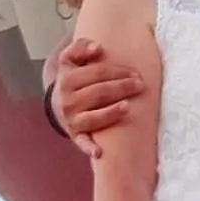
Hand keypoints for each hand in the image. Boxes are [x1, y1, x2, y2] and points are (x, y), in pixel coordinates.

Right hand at [56, 38, 143, 159]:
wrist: (58, 104)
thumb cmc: (74, 79)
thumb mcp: (70, 60)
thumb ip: (80, 48)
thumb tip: (97, 48)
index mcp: (67, 79)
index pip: (97, 73)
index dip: (117, 72)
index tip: (135, 73)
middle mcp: (68, 100)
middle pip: (99, 92)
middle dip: (121, 88)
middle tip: (140, 85)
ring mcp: (72, 119)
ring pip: (94, 117)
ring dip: (111, 113)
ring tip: (128, 107)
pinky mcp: (76, 135)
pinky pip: (82, 142)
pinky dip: (89, 148)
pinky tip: (99, 152)